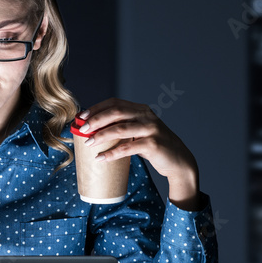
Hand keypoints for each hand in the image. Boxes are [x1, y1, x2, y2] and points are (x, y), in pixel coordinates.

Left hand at [79, 98, 201, 210]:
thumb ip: (124, 127)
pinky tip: (101, 158)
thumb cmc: (155, 146)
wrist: (178, 160)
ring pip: (120, 129)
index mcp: (142, 110)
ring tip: (88, 143)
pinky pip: (127, 148)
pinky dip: (112, 153)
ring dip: (101, 136)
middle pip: (116, 112)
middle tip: (83, 129)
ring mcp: (151, 130)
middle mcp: (147, 116)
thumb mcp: (140, 132)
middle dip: (97, 120)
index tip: (83, 117)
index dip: (97, 108)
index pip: (115, 103)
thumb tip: (94, 130)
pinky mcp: (153, 145)